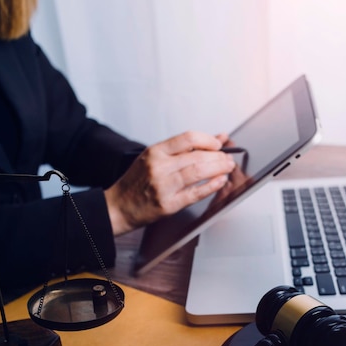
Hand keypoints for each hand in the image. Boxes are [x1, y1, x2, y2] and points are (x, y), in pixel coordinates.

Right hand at [104, 131, 234, 233]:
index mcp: (155, 152)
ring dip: (218, 169)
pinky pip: (195, 193)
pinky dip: (211, 186)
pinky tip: (220, 181)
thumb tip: (217, 139)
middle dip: (219, 157)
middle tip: (228, 158)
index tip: (218, 145)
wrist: (118, 207)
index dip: (208, 140)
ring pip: (198, 172)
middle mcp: (159, 167)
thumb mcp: (154, 159)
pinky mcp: (168, 204)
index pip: (188, 138)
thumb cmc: (136, 183)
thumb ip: (184, 149)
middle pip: (197, 156)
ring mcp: (163, 186)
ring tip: (227, 167)